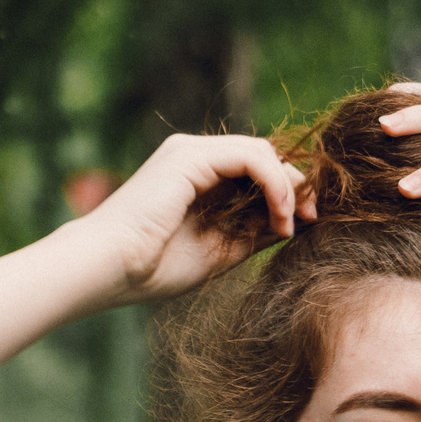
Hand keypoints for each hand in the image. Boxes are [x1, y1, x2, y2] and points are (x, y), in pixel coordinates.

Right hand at [77, 133, 309, 308]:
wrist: (109, 269)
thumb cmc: (153, 268)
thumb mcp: (220, 251)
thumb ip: (253, 233)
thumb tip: (293, 224)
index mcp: (199, 178)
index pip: (257, 171)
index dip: (288, 193)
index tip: (303, 226)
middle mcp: (196, 158)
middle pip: (265, 155)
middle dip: (296, 186)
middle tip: (311, 219)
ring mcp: (192, 153)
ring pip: (262, 152)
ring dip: (288, 187)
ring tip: (292, 223)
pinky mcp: (191, 157)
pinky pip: (251, 157)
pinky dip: (275, 184)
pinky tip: (279, 216)